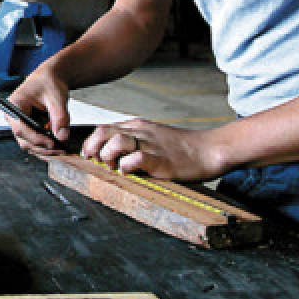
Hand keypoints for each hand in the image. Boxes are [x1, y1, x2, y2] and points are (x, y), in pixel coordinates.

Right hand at [6, 64, 70, 155]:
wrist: (49, 79)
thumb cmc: (49, 83)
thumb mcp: (56, 98)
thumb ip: (60, 117)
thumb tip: (62, 137)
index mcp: (14, 105)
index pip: (21, 128)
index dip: (36, 139)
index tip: (52, 144)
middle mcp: (12, 117)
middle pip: (23, 140)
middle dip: (42, 147)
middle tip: (60, 150)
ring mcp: (18, 124)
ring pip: (28, 144)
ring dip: (44, 149)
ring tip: (60, 148)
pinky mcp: (26, 128)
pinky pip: (33, 141)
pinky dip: (44, 145)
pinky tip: (56, 145)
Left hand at [81, 119, 228, 181]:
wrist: (209, 150)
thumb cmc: (181, 148)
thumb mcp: (153, 137)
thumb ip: (133, 141)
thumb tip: (110, 154)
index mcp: (137, 126)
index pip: (103, 128)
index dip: (91, 143)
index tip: (89, 156)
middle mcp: (141, 132)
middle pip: (103, 132)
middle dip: (92, 148)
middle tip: (95, 162)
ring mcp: (150, 145)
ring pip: (116, 142)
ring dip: (108, 156)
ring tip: (113, 167)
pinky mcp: (161, 160)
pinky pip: (137, 159)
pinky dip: (127, 166)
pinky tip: (129, 172)